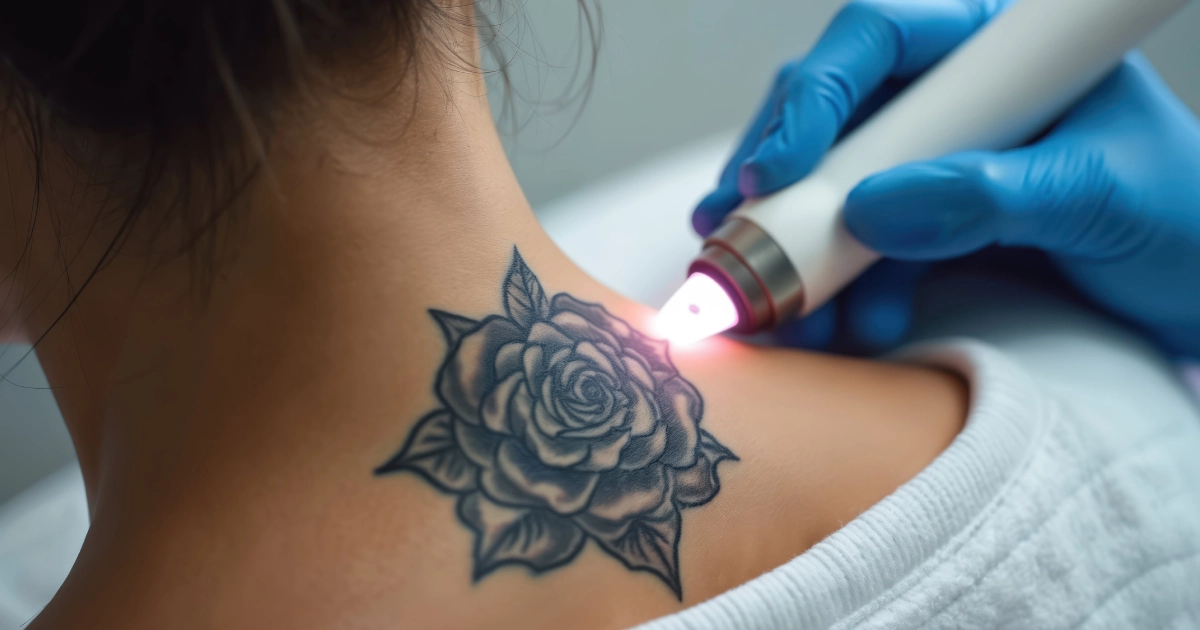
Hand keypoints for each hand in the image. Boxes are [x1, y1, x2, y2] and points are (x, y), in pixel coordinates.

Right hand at [695, 0, 1199, 355]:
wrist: (1198, 295)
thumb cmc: (1182, 219)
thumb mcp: (1101, 195)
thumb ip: (992, 195)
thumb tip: (871, 208)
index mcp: (993, 50)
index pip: (880, 39)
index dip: (815, 94)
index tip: (777, 168)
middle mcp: (948, 97)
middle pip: (829, 113)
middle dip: (775, 181)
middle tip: (733, 239)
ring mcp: (928, 163)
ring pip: (826, 188)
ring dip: (793, 253)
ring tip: (784, 315)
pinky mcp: (922, 227)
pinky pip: (852, 250)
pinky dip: (829, 290)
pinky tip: (826, 325)